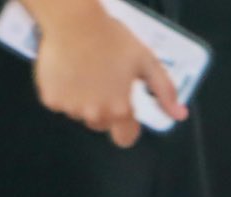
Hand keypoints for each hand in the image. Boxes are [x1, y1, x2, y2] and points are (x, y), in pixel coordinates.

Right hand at [33, 2, 184, 147]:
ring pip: (79, 112)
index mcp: (120, 108)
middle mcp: (95, 114)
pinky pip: (59, 102)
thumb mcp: (146, 61)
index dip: (127, 128)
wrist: (74, 24)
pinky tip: (68, 70)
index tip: (125, 117)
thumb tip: (179, 115)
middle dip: (104, 107)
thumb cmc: (111, 39)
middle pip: (101, 124)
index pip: (125, 138)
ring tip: (85, 70)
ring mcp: (71, 109)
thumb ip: (164, 91)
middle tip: (103, 79)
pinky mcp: (51, 101)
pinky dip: (63, 91)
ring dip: (82, 99)